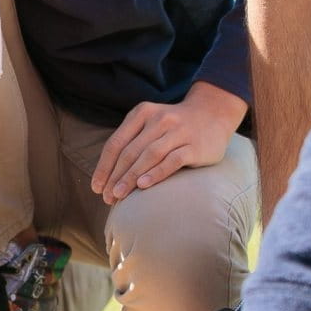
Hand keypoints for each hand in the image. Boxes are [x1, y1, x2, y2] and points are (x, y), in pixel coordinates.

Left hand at [92, 83, 246, 203]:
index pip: (116, 143)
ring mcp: (178, 131)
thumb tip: (108, 176)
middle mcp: (159, 120)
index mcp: (142, 113)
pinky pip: (172, 160)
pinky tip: (143, 185)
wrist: (213, 114)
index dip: (104, 167)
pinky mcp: (194, 146)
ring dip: (131, 177)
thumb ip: (132, 141)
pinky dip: (156, 173)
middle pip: (130, 152)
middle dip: (115, 177)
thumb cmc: (174, 126)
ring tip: (119, 195)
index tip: (96, 187)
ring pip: (149, 156)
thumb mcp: (150, 124)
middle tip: (107, 197)